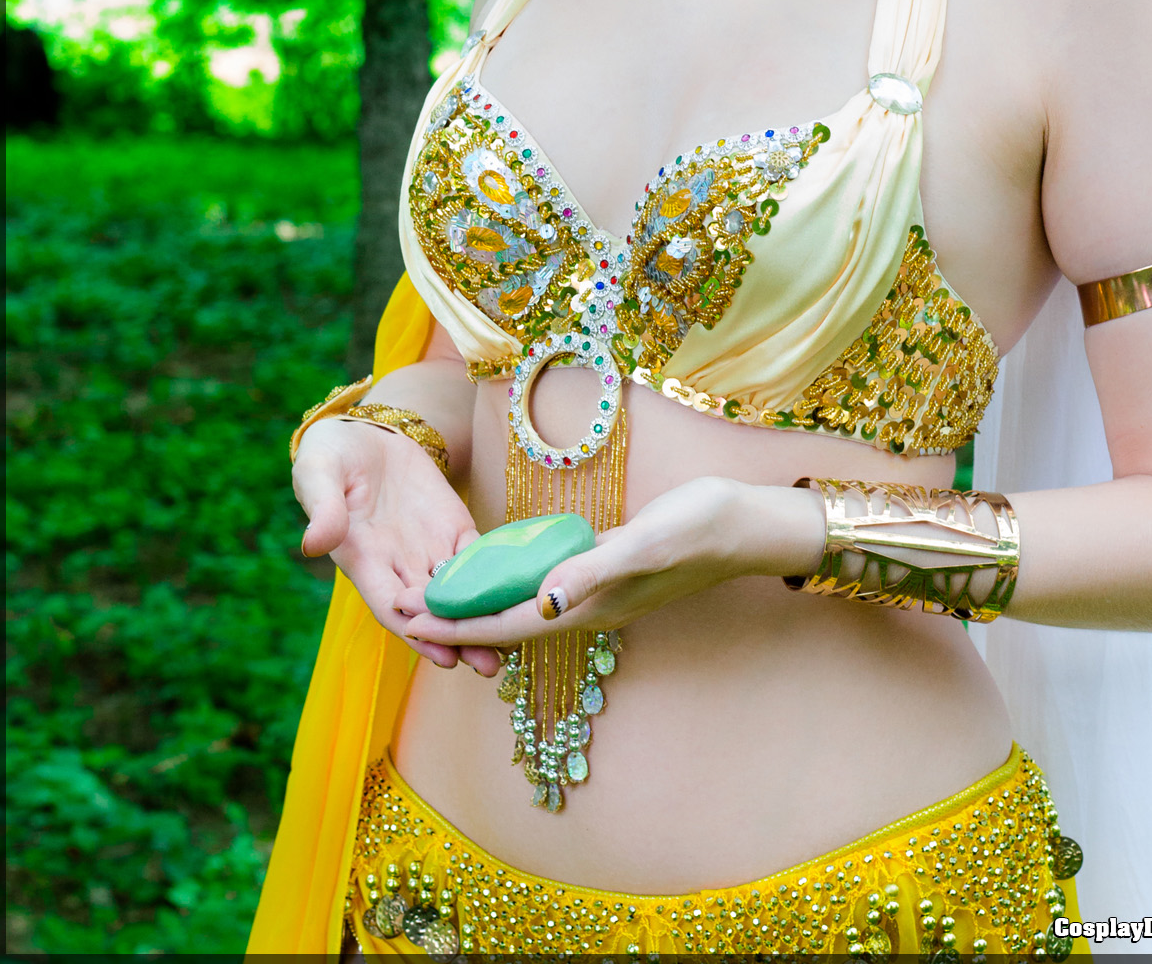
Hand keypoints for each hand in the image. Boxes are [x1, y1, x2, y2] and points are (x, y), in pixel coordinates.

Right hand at [293, 416, 501, 675]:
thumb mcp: (318, 475)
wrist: (360, 433)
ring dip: (481, 619)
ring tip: (511, 647)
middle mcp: (398, 564)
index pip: (391, 606)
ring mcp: (427, 547)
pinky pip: (477, 556)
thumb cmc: (329, 456)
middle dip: (459, 639)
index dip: (417, 633)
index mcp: (363, 559)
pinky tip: (518, 595)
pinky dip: (495, 576)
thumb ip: (323, 509)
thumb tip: (314, 545)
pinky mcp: (452, 526)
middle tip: (490, 666)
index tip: (443, 656)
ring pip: (458, 593)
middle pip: (431, 612)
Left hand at [395, 475, 824, 662]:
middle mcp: (588, 606)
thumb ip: (593, 571)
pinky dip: (514, 580)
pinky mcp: (608, 564)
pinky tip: (498, 564)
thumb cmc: (700, 529)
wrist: (747, 522)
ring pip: (525, 605)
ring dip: (482, 605)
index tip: (409, 625)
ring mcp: (599, 588)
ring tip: (438, 595)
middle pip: (507, 624)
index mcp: (588, 608)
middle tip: (403, 612)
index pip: (507, 627)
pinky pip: (547, 581)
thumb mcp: (646, 544)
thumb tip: (542, 601)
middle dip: (458, 622)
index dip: (458, 628)